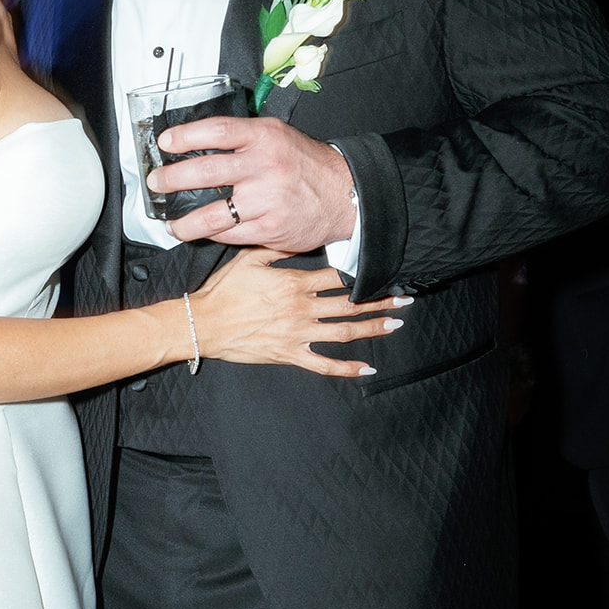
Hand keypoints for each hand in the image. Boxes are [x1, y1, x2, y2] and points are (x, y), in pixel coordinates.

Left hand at [149, 117, 355, 252]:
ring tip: (171, 223)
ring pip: (210, 214)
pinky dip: (212, 234)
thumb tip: (198, 143)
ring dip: (183, 222)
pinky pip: (229, 234)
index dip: (184, 136)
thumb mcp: (278, 137)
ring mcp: (266, 200)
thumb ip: (242, 138)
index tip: (165, 143)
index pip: (216, 131)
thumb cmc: (306, 165)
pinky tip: (203, 232)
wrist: (345, 195)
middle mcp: (264, 166)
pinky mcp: (269, 228)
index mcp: (264, 137)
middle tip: (157, 183)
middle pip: (204, 172)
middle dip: (171, 179)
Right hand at [190, 248, 409, 377]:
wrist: (203, 323)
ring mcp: (298, 334)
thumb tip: (300, 240)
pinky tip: (367, 368)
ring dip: (373, 328)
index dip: (363, 274)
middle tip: (405, 299)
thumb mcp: (248, 259)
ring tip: (395, 323)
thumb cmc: (223, 291)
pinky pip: (324, 365)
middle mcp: (302, 308)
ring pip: (345, 332)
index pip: (338, 277)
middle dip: (381, 301)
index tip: (383, 272)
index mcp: (294, 283)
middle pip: (350, 304)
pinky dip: (348, 368)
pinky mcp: (290, 354)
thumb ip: (277, 250)